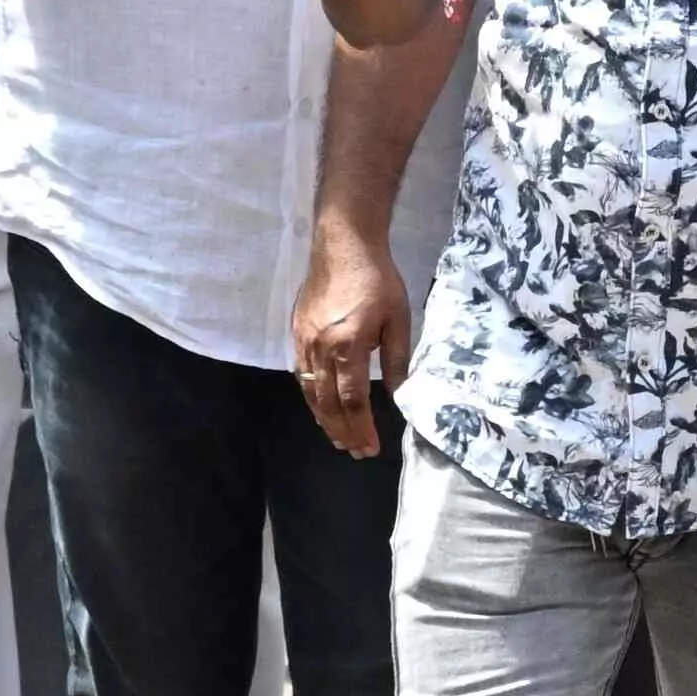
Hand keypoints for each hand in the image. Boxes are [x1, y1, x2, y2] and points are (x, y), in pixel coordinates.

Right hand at [293, 223, 413, 457]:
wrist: (343, 242)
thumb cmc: (376, 279)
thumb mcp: (398, 319)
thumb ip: (397, 361)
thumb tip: (400, 397)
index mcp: (348, 346)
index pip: (352, 400)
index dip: (361, 428)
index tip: (370, 449)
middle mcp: (320, 348)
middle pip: (327, 403)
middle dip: (342, 431)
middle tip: (355, 452)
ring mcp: (304, 340)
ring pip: (309, 391)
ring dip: (323, 419)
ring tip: (337, 438)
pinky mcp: (297, 330)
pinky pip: (300, 373)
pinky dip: (310, 396)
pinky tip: (320, 405)